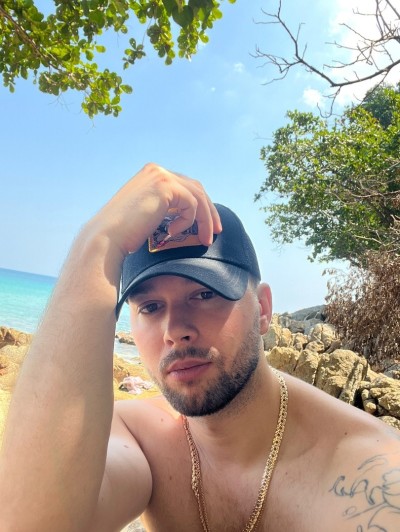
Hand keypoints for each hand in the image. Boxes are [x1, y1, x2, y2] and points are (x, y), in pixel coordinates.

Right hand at [92, 163, 221, 256]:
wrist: (106, 237)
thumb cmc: (123, 234)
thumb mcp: (147, 214)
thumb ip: (165, 208)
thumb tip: (186, 215)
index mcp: (151, 175)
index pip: (185, 186)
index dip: (201, 205)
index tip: (209, 225)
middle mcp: (156, 170)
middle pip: (196, 187)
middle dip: (209, 210)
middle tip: (216, 231)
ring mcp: (160, 175)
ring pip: (197, 196)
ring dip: (205, 220)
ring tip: (205, 239)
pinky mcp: (164, 185)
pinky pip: (191, 204)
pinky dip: (188, 221)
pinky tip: (172, 232)